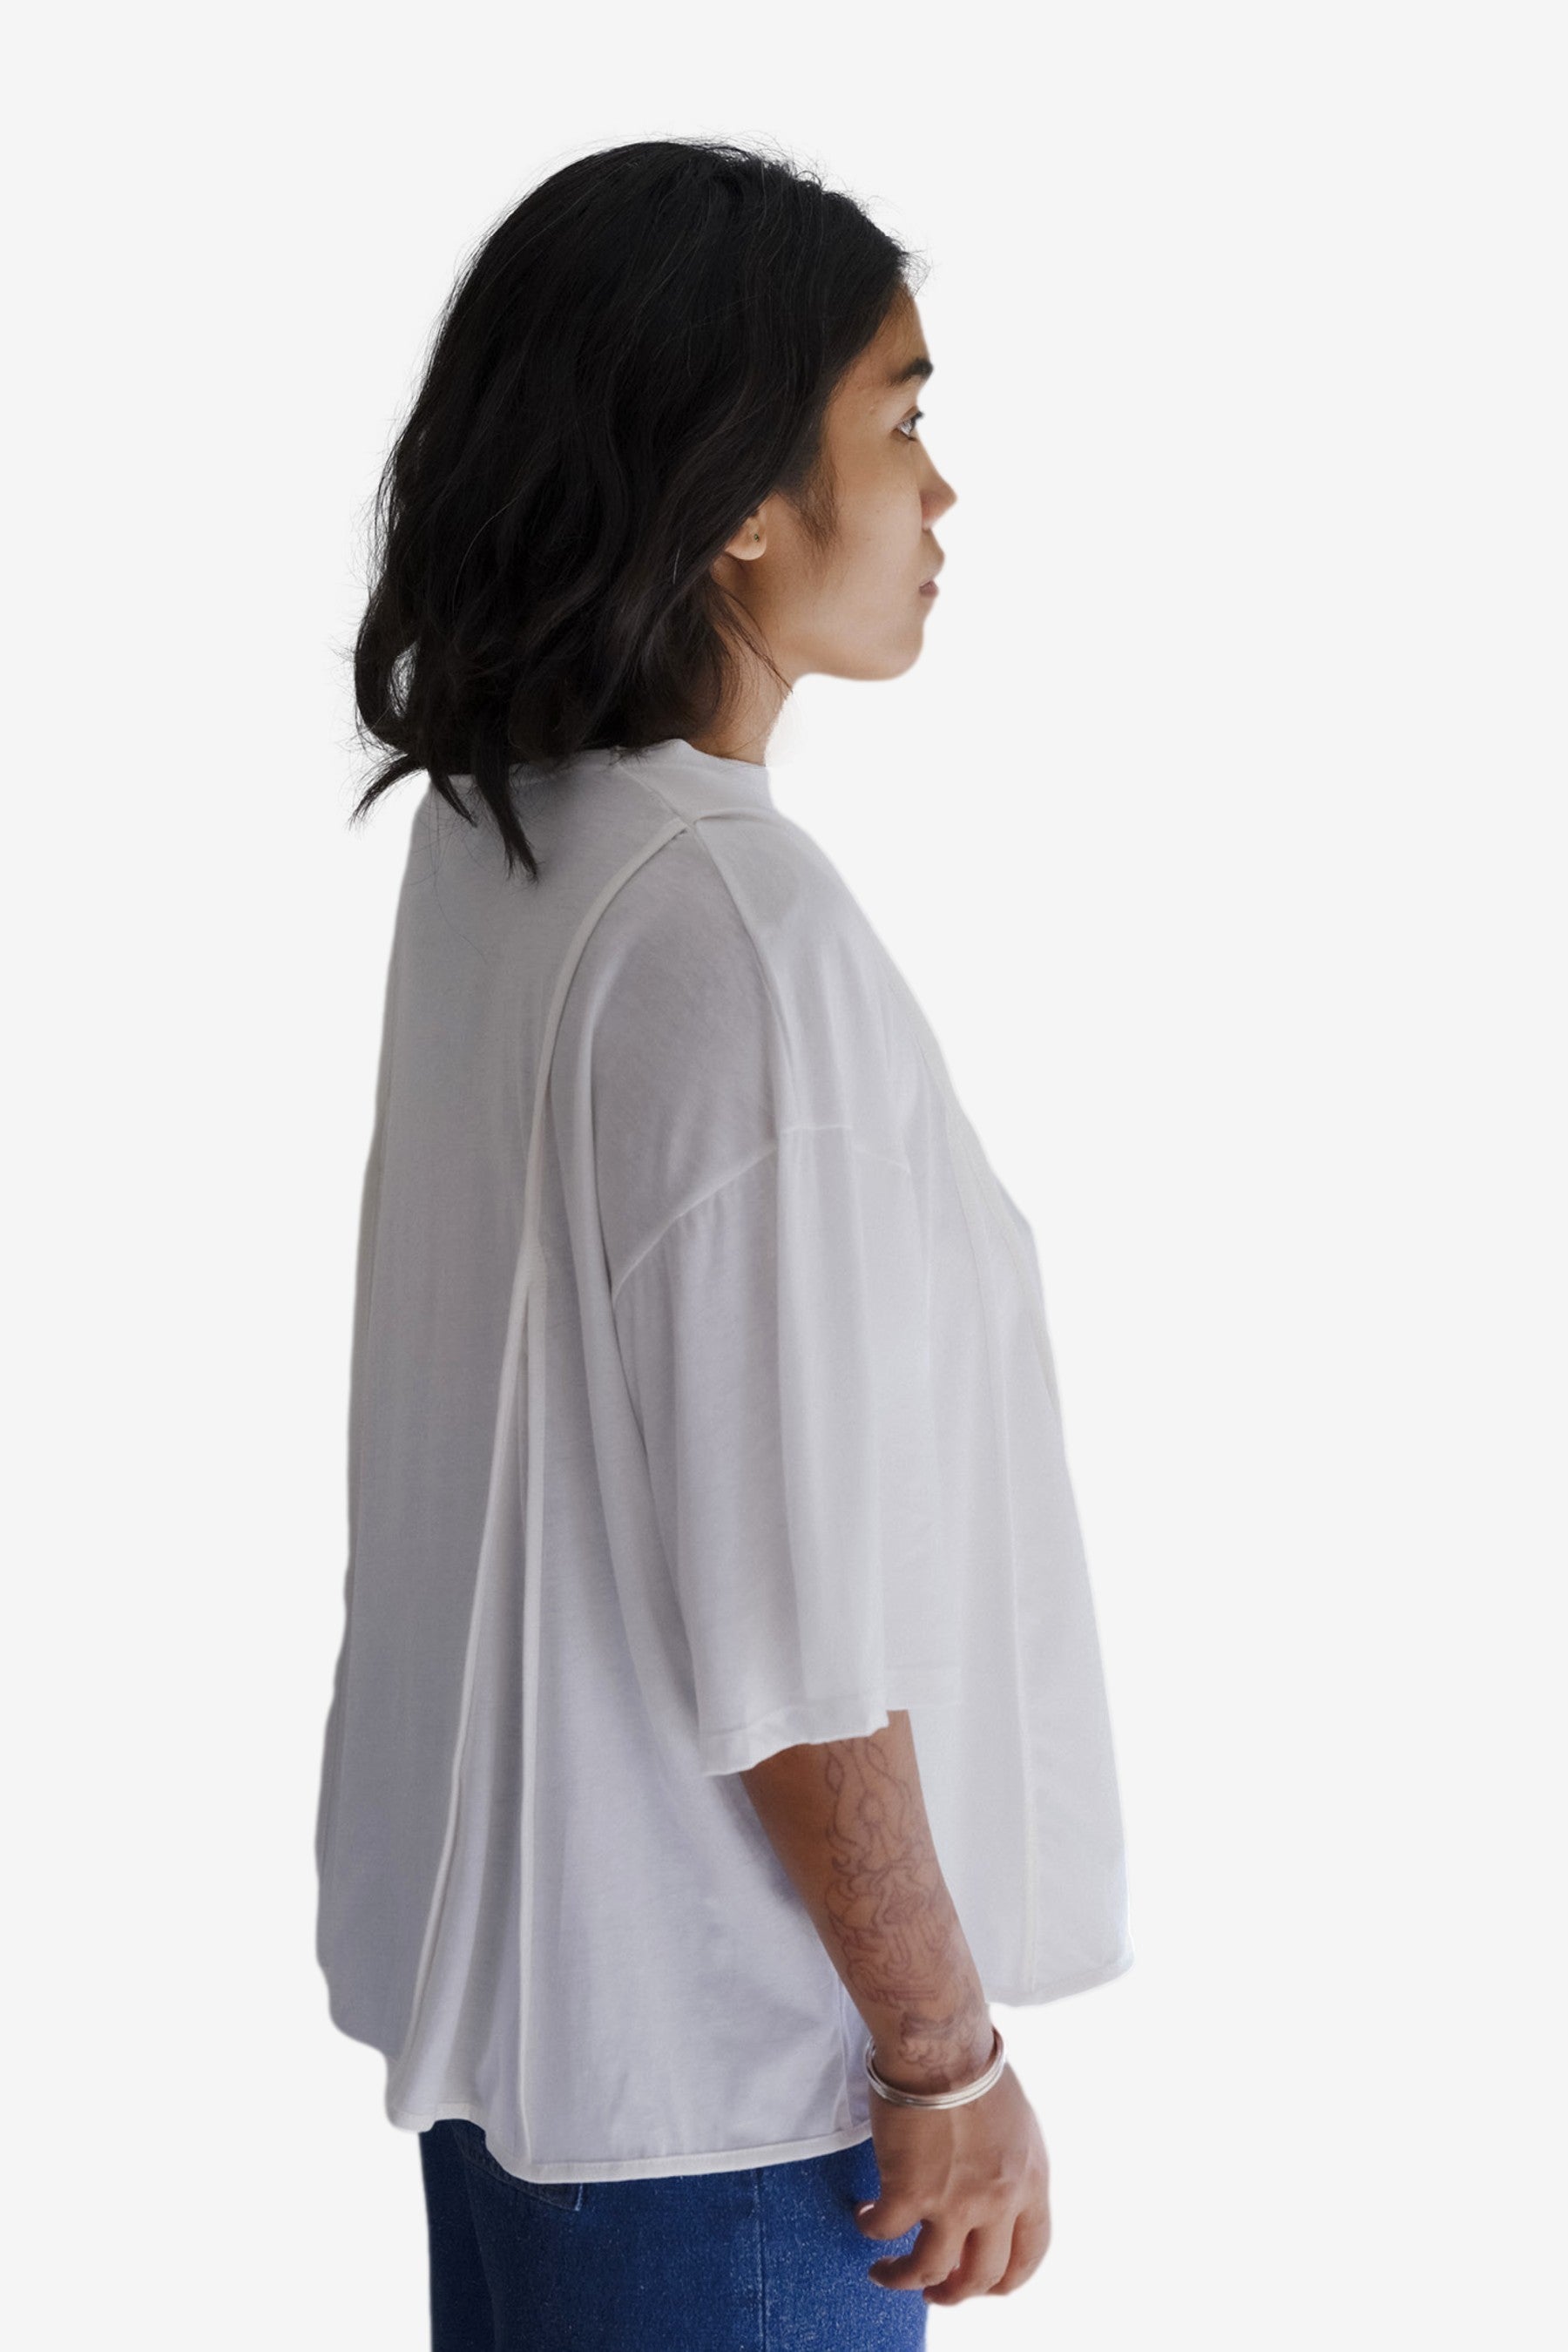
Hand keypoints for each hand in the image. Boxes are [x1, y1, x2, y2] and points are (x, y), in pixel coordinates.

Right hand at [853, 2055, 1051, 2303]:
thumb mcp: (1017, 2124)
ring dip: (904, 2279)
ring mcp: (954, 2201)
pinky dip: (871, 2229)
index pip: (1030, 2253)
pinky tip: (865, 2216)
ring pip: (930, 2271)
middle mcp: (998, 2200)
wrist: (941, 2043)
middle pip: (982, 2276)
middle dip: (956, 2293)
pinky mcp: (909, 2191)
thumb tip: (992, 2195)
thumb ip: (1010, 2167)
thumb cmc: (973, 2065)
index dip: (1007, 2279)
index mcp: (1030, 2180)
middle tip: (936, 2293)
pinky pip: (885, 2231)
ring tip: (885, 2272)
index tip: (985, 2284)